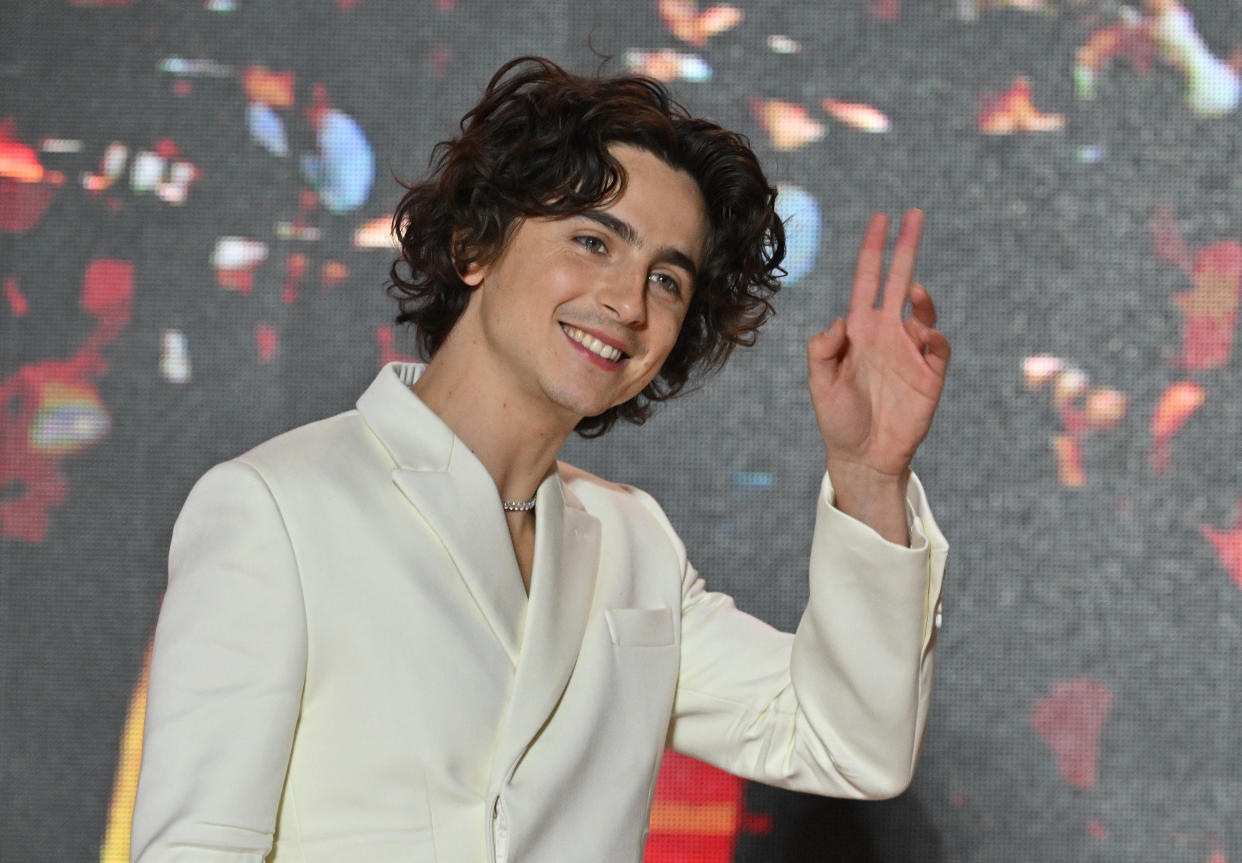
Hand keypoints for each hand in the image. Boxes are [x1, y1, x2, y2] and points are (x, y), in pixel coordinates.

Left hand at [808, 210, 949, 494]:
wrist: (864, 457)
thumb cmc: (837, 419)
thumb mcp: (818, 383)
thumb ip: (822, 349)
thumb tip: (842, 320)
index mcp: (859, 331)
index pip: (867, 281)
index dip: (874, 250)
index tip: (881, 219)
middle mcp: (886, 334)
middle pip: (899, 281)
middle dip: (906, 248)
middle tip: (914, 215)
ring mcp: (910, 352)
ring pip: (923, 311)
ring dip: (920, 299)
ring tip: (912, 294)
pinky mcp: (930, 375)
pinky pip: (939, 347)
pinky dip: (935, 337)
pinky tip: (923, 340)